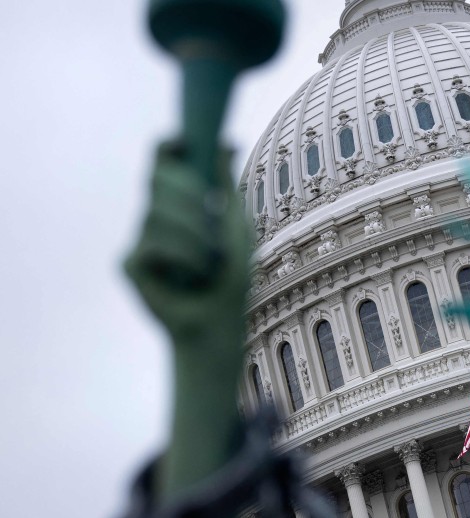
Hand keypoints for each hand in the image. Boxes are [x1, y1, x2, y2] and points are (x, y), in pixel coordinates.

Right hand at [125, 141, 250, 345]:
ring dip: (194, 234)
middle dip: (190, 193)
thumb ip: (226, 185)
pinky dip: (183, 256)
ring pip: (158, 213)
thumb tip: (226, 141)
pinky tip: (196, 273)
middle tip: (212, 214)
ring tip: (212, 258)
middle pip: (158, 180)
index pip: (162, 166)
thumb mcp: (235, 224)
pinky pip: (153, 244)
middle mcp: (155, 218)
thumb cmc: (231, 276)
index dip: (167, 149)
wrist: (220, 320)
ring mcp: (140, 240)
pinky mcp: (130, 265)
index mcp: (179, 205)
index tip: (184, 142)